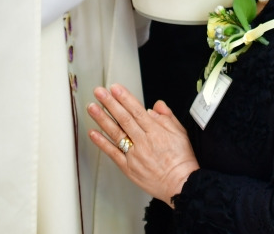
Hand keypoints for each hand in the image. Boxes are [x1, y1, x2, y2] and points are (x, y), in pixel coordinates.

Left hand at [87, 84, 199, 206]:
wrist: (181, 184)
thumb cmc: (181, 159)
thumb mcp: (180, 132)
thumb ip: (167, 117)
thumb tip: (155, 106)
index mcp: (156, 131)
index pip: (136, 110)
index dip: (124, 98)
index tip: (114, 88)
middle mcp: (143, 141)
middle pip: (124, 119)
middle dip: (110, 103)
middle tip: (99, 92)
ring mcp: (134, 155)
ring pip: (116, 133)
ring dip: (102, 119)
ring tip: (92, 108)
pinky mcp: (128, 168)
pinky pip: (113, 153)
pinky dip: (102, 143)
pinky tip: (93, 133)